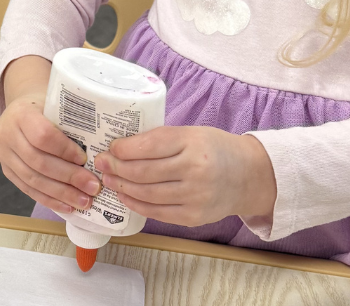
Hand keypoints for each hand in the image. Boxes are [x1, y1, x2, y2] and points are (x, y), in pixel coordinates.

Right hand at [0, 56, 102, 214]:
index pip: (42, 135)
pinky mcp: (7, 171)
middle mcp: (7, 135)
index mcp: (21, 113)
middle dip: (69, 177)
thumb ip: (73, 120)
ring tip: (85, 201)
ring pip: (33, 180)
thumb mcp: (56, 104)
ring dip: (61, 194)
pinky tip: (68, 206)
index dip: (65, 150)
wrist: (21, 109)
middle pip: (39, 162)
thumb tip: (105, 146)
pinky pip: (28, 190)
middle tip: (94, 187)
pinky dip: (50, 200)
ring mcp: (4, 155)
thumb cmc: (46, 106)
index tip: (85, 159)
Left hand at [94, 126, 276, 226]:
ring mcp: (195, 196)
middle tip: (101, 163)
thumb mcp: (192, 133)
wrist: (248, 176)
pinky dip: (136, 204)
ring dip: (122, 186)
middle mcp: (195, 169)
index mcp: (193, 142)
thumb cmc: (215, 149)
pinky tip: (125, 195)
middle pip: (143, 171)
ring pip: (146, 193)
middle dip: (116, 167)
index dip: (123, 148)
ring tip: (109, 179)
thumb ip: (161, 139)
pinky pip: (156, 212)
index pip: (149, 145)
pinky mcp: (193, 216)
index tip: (111, 147)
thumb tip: (122, 146)